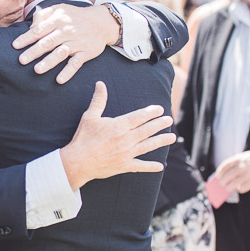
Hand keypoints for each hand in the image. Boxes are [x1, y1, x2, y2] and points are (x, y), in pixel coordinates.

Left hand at [12, 3, 119, 83]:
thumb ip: (43, 15)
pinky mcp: (86, 53)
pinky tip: (59, 80)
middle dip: (34, 52)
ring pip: (61, 53)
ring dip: (49, 62)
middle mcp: (66, 31)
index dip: (27, 38)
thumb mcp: (59, 8)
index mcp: (58, 20)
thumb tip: (31, 27)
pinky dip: (68, 72)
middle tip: (21, 60)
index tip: (15, 46)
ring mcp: (76, 43)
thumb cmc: (75, 16)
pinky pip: (76, 63)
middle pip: (48, 42)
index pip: (39, 30)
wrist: (102, 21)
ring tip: (37, 70)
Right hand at [60, 81, 174, 189]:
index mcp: (119, 126)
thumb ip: (98, 100)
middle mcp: (126, 139)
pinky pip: (140, 166)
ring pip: (148, 146)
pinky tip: (160, 166)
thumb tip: (100, 84)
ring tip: (172, 137)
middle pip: (147, 130)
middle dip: (159, 124)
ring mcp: (126, 154)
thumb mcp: (89, 116)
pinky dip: (151, 167)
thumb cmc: (83, 138)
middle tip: (169, 120)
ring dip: (161, 141)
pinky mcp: (124, 166)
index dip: (150, 112)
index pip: (139, 117)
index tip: (160, 109)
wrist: (78, 162)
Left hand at [214, 150, 249, 192]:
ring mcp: (248, 174)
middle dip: (222, 181)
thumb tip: (227, 174)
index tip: (218, 176)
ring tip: (228, 188)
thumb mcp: (247, 156)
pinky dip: (240, 189)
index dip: (220, 171)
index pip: (225, 165)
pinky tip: (241, 188)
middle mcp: (242, 166)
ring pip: (234, 184)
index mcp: (239, 158)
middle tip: (221, 184)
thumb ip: (238, 162)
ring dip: (229, 187)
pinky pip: (243, 188)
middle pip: (227, 176)